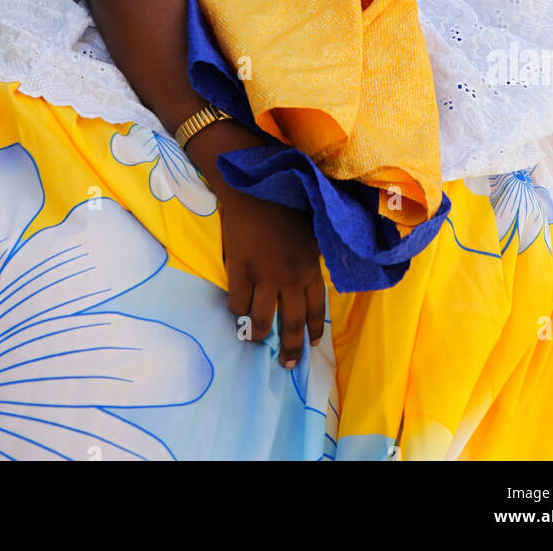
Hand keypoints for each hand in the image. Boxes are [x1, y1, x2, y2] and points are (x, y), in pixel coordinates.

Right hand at [218, 185, 325, 367]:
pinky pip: (236, 303)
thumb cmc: (286, 203)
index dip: (314, 330)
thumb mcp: (310, 232)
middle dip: (289, 349)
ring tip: (254, 342)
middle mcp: (290, 278)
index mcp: (310, 268)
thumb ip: (312, 257)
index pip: (317, 310)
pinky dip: (236, 312)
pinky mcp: (239, 270)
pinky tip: (235, 313)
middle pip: (291, 324)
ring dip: (258, 335)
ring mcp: (263, 276)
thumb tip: (314, 276)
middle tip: (287, 365)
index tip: (312, 344)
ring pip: (261, 319)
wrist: (255, 188)